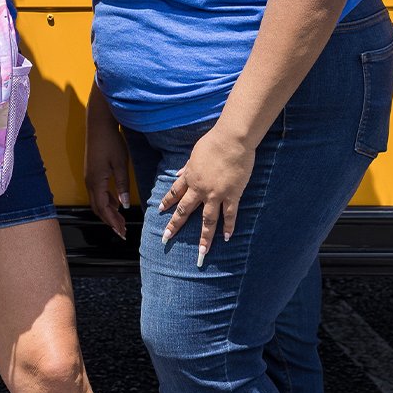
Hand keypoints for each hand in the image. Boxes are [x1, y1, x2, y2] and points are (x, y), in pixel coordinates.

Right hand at [84, 89, 130, 238]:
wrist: (98, 124)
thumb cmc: (110, 142)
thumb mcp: (120, 165)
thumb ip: (122, 185)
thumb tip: (124, 204)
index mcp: (96, 181)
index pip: (103, 208)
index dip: (112, 222)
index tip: (121, 232)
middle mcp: (89, 181)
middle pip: (98, 208)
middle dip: (109, 220)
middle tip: (122, 230)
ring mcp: (89, 176)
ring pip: (97, 201)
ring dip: (107, 211)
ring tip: (120, 220)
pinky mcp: (91, 172)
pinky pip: (97, 192)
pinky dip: (106, 201)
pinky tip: (116, 202)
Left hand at [158, 126, 254, 266]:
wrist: (231, 140)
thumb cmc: (213, 142)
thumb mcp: (194, 153)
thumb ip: (188, 166)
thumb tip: (180, 172)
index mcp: (189, 176)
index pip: (175, 192)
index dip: (167, 202)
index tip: (160, 211)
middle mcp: (199, 188)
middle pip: (185, 210)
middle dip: (174, 225)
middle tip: (166, 238)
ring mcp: (216, 194)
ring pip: (207, 220)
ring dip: (204, 237)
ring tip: (201, 252)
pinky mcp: (232, 195)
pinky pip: (229, 214)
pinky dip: (229, 227)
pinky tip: (227, 238)